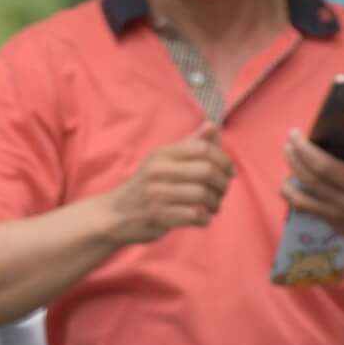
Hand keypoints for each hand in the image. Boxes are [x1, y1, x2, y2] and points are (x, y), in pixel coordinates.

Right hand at [109, 125, 232, 244]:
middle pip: (206, 171)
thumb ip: (190, 144)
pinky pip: (193, 215)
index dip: (224, 160)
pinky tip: (203, 218)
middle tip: (222, 192)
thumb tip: (213, 125)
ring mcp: (156, 194)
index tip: (229, 172)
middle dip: (222, 184)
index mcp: (162, 154)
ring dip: (215, 203)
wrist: (114, 214)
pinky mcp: (157, 216)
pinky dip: (204, 218)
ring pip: (202, 194)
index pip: (203, 148)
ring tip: (214, 206)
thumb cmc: (147, 186)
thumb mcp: (163, 161)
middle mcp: (157, 171)